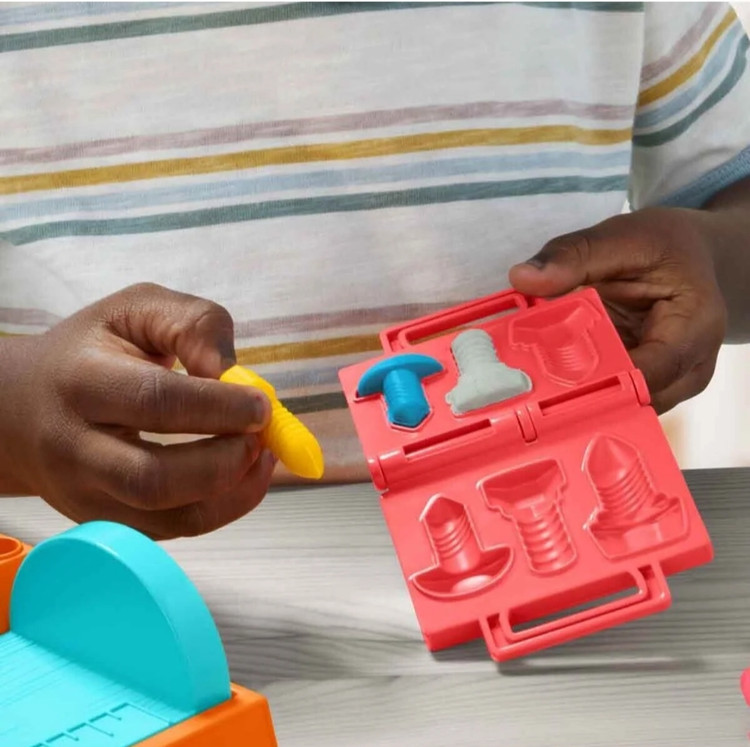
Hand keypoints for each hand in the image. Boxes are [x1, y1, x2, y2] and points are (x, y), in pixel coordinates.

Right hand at [0, 283, 273, 537]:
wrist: (24, 405)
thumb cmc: (94, 350)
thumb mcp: (138, 309)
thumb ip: (192, 324)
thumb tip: (230, 371)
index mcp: (82, 380)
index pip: (154, 401)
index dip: (219, 407)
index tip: (263, 405)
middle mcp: (74, 448)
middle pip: (153, 479)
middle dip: (225, 462)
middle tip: (261, 437)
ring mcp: (84, 495)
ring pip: (165, 519)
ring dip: (231, 494)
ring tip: (261, 457)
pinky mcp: (103, 522)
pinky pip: (170, 532)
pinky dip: (219, 511)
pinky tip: (241, 477)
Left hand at [509, 207, 726, 413]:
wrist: (690, 255)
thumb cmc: (664, 246)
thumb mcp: (622, 237)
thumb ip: (573, 256)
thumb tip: (522, 277)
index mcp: (694, 330)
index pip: (646, 375)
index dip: (595, 381)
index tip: (544, 374)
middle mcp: (687, 370)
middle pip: (630, 401)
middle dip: (578, 392)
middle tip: (525, 378)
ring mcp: (666, 386)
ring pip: (617, 407)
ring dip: (574, 394)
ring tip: (531, 376)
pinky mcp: (643, 387)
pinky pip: (610, 398)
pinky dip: (578, 388)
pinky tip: (546, 373)